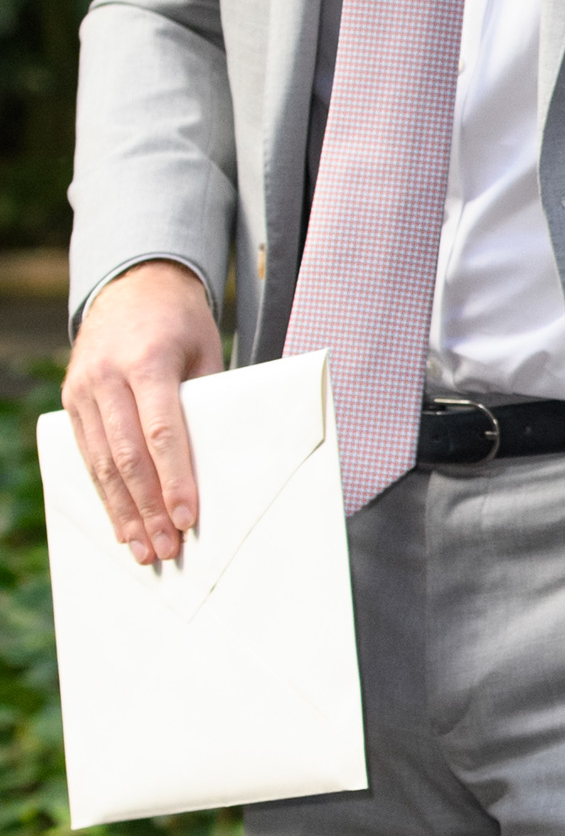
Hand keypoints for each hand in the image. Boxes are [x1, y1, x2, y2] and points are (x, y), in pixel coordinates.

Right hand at [61, 260, 223, 564]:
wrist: (133, 284)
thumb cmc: (181, 323)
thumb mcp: (206, 351)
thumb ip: (207, 402)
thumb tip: (222, 464)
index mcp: (147, 361)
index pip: (161, 431)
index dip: (174, 478)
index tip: (187, 517)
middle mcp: (107, 376)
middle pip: (127, 456)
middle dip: (147, 509)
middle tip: (167, 550)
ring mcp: (83, 389)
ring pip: (100, 463)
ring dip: (123, 512)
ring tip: (144, 550)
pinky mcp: (71, 400)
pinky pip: (86, 455)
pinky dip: (104, 494)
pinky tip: (120, 524)